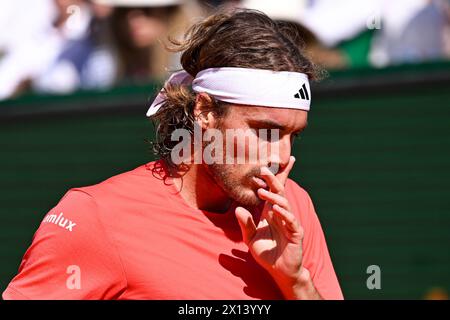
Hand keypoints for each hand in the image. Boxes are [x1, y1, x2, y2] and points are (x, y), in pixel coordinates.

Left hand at [236, 156, 311, 297]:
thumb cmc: (266, 253)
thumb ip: (245, 224)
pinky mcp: (295, 232)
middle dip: (272, 179)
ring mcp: (289, 221)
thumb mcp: (251, 238)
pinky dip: (283, 213)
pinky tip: (275, 209)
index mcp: (270, 211)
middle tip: (262, 168)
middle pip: (278, 191)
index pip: (271, 190)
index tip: (261, 166)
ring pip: (283, 203)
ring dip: (273, 196)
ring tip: (260, 191)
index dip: (269, 178)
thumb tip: (238, 208)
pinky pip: (290, 220)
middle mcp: (280, 213)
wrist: (279, 271)